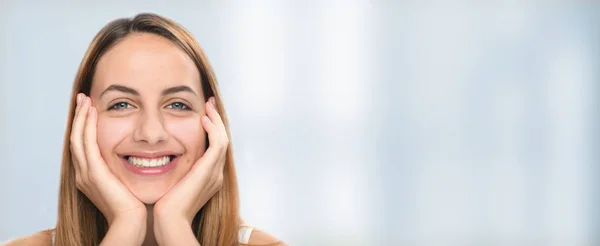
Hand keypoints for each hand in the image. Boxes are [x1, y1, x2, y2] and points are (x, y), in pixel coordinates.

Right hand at [70, 94, 146, 243]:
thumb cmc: (135, 207)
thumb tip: (140, 159)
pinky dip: (87, 126)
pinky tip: (92, 112)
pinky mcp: (93, 172)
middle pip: (76, 139)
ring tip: (85, 100)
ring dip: (81, 117)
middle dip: (79, 117)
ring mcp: (86, 173)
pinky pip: (86, 143)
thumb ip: (126, 171)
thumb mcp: (127, 184)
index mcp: (90, 177)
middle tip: (83, 99)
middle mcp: (84, 174)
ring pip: (77, 137)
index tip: (91, 110)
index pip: (83, 146)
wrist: (131, 223)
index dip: (85, 127)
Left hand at [153, 97, 228, 244]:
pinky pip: (218, 143)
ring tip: (208, 105)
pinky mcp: (210, 169)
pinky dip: (213, 129)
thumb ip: (173, 170)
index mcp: (208, 177)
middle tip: (210, 103)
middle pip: (223, 140)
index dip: (211, 130)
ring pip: (223, 138)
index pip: (215, 148)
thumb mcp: (171, 183)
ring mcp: (216, 172)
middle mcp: (216, 173)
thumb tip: (161, 158)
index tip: (203, 115)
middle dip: (217, 120)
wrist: (170, 220)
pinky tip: (203, 119)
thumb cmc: (164, 206)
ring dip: (216, 120)